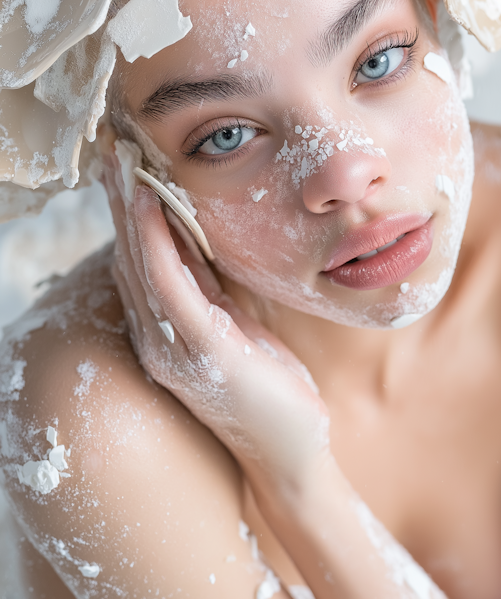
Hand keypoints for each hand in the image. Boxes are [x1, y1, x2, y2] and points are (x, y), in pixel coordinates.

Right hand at [103, 156, 330, 497]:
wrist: (292, 452)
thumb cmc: (270, 388)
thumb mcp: (239, 326)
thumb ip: (214, 289)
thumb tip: (202, 241)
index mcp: (169, 330)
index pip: (140, 260)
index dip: (130, 211)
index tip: (125, 162)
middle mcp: (157, 338)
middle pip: (129, 256)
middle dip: (120, 200)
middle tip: (110, 146)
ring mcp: (173, 348)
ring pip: (141, 264)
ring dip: (130, 210)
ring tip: (122, 162)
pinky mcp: (203, 352)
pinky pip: (171, 286)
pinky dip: (158, 242)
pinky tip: (154, 204)